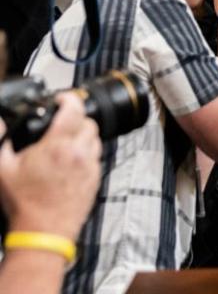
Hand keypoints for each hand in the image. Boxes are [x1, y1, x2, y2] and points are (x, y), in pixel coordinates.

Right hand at [0, 93, 101, 240]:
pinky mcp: (96, 179)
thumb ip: (0, 140)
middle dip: (77, 119)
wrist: (44, 231)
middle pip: (89, 123)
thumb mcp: (2, 169)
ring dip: (83, 136)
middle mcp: (80, 153)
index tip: (62, 98)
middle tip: (62, 124)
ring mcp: (90, 166)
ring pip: (96, 139)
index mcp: (59, 146)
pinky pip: (96, 158)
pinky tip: (71, 162)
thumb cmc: (25, 204)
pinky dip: (87, 154)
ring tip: (66, 143)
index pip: (74, 109)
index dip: (69, 98)